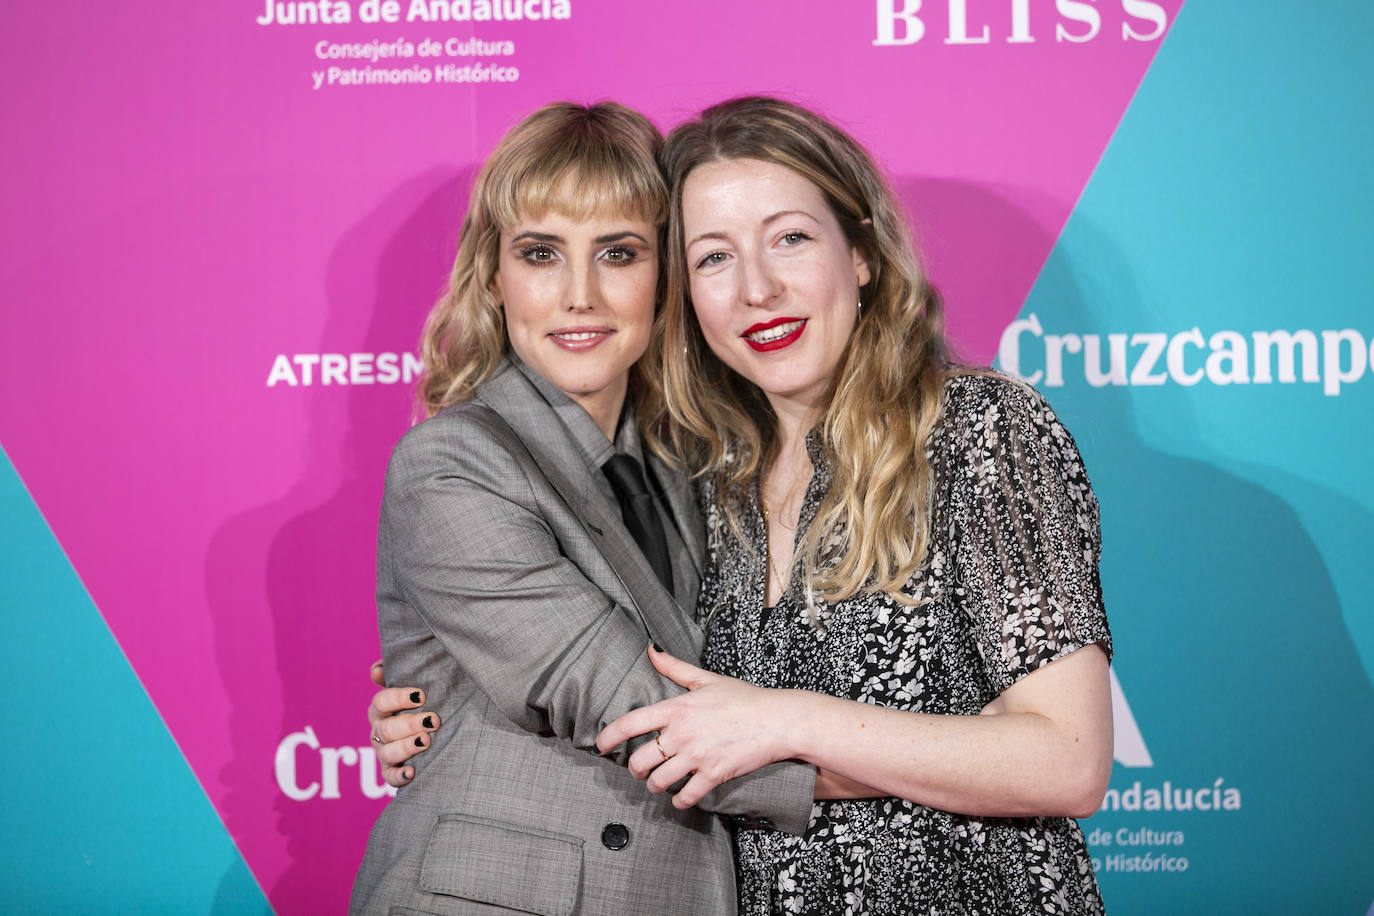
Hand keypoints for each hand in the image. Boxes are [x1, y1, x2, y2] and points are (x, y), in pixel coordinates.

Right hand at [368, 659, 439, 787]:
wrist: (434, 729)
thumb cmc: (421, 702)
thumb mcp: (412, 685)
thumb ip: (397, 673)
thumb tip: (377, 670)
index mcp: (381, 709)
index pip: (381, 702)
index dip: (398, 698)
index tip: (421, 696)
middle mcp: (379, 730)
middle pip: (387, 728)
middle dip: (410, 724)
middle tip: (433, 721)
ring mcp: (384, 752)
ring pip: (387, 753)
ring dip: (406, 747)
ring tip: (426, 741)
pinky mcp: (392, 771)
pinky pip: (390, 777)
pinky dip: (399, 776)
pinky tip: (412, 772)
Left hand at [595, 646, 793, 808]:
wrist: (776, 720)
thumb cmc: (743, 698)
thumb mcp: (706, 679)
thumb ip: (674, 667)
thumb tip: (651, 650)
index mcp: (677, 708)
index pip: (631, 723)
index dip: (609, 736)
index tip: (601, 745)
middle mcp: (683, 734)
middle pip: (640, 760)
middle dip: (634, 768)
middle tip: (638, 769)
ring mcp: (698, 756)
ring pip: (660, 782)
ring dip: (654, 786)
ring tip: (658, 783)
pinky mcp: (714, 775)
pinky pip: (686, 796)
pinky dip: (679, 801)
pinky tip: (680, 798)